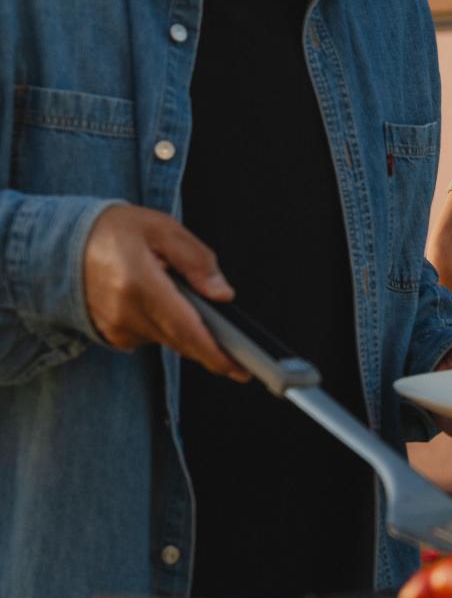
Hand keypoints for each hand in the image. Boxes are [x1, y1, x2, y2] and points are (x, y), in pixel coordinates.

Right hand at [82, 204, 247, 380]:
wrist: (63, 243)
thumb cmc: (116, 230)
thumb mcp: (163, 229)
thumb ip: (197, 261)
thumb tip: (222, 294)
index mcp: (139, 284)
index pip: (185, 328)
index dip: (214, 352)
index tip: (238, 368)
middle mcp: (125, 312)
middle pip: (180, 341)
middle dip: (213, 353)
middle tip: (242, 362)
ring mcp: (115, 327)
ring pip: (168, 340)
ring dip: (189, 334)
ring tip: (204, 318)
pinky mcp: (111, 333)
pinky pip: (151, 337)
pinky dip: (167, 328)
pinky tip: (170, 309)